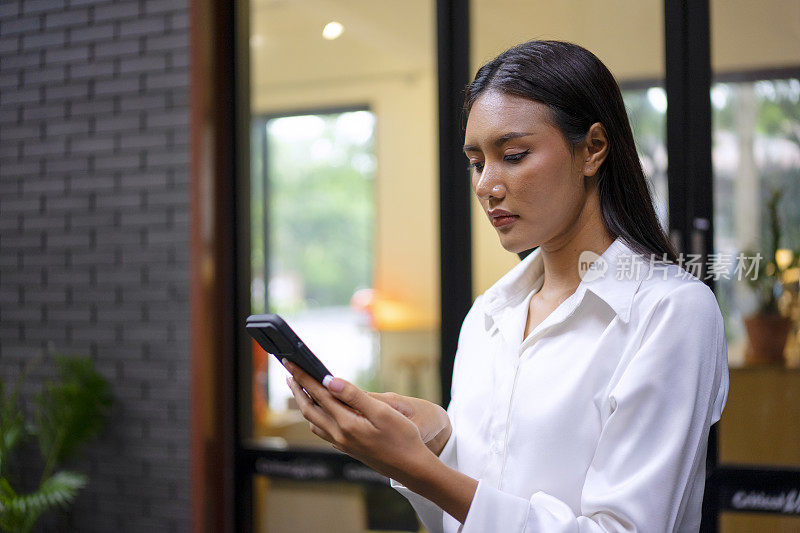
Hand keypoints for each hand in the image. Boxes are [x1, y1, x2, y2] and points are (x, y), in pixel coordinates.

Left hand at [282, 360, 434, 482]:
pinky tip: (324, 412)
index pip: (318, 395)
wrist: (411, 467)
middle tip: (290, 373)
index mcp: (346, 424)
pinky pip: (324, 431)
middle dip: (298, 390)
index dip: (304, 377)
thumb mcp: (382, 412)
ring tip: (303, 390)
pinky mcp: (348, 448)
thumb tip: (330, 381)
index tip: (291, 363)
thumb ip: (354, 396)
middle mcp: (339, 435)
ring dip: (306, 404)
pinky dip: (317, 417)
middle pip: (309, 409)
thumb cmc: (402, 438)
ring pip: (314, 422)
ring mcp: (342, 444)